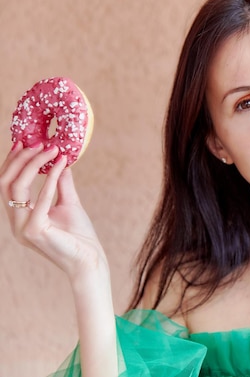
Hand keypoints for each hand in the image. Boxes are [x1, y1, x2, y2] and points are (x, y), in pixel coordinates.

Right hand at [0, 142, 106, 282]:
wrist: (89, 261)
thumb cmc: (79, 236)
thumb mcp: (68, 204)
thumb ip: (60, 184)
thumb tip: (60, 161)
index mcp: (21, 217)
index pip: (8, 185)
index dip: (13, 162)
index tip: (23, 142)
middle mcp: (16, 222)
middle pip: (6, 183)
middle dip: (20, 159)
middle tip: (38, 142)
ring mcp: (22, 228)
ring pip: (16, 187)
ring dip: (33, 164)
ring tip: (51, 149)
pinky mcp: (34, 231)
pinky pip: (40, 198)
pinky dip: (50, 179)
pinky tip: (60, 165)